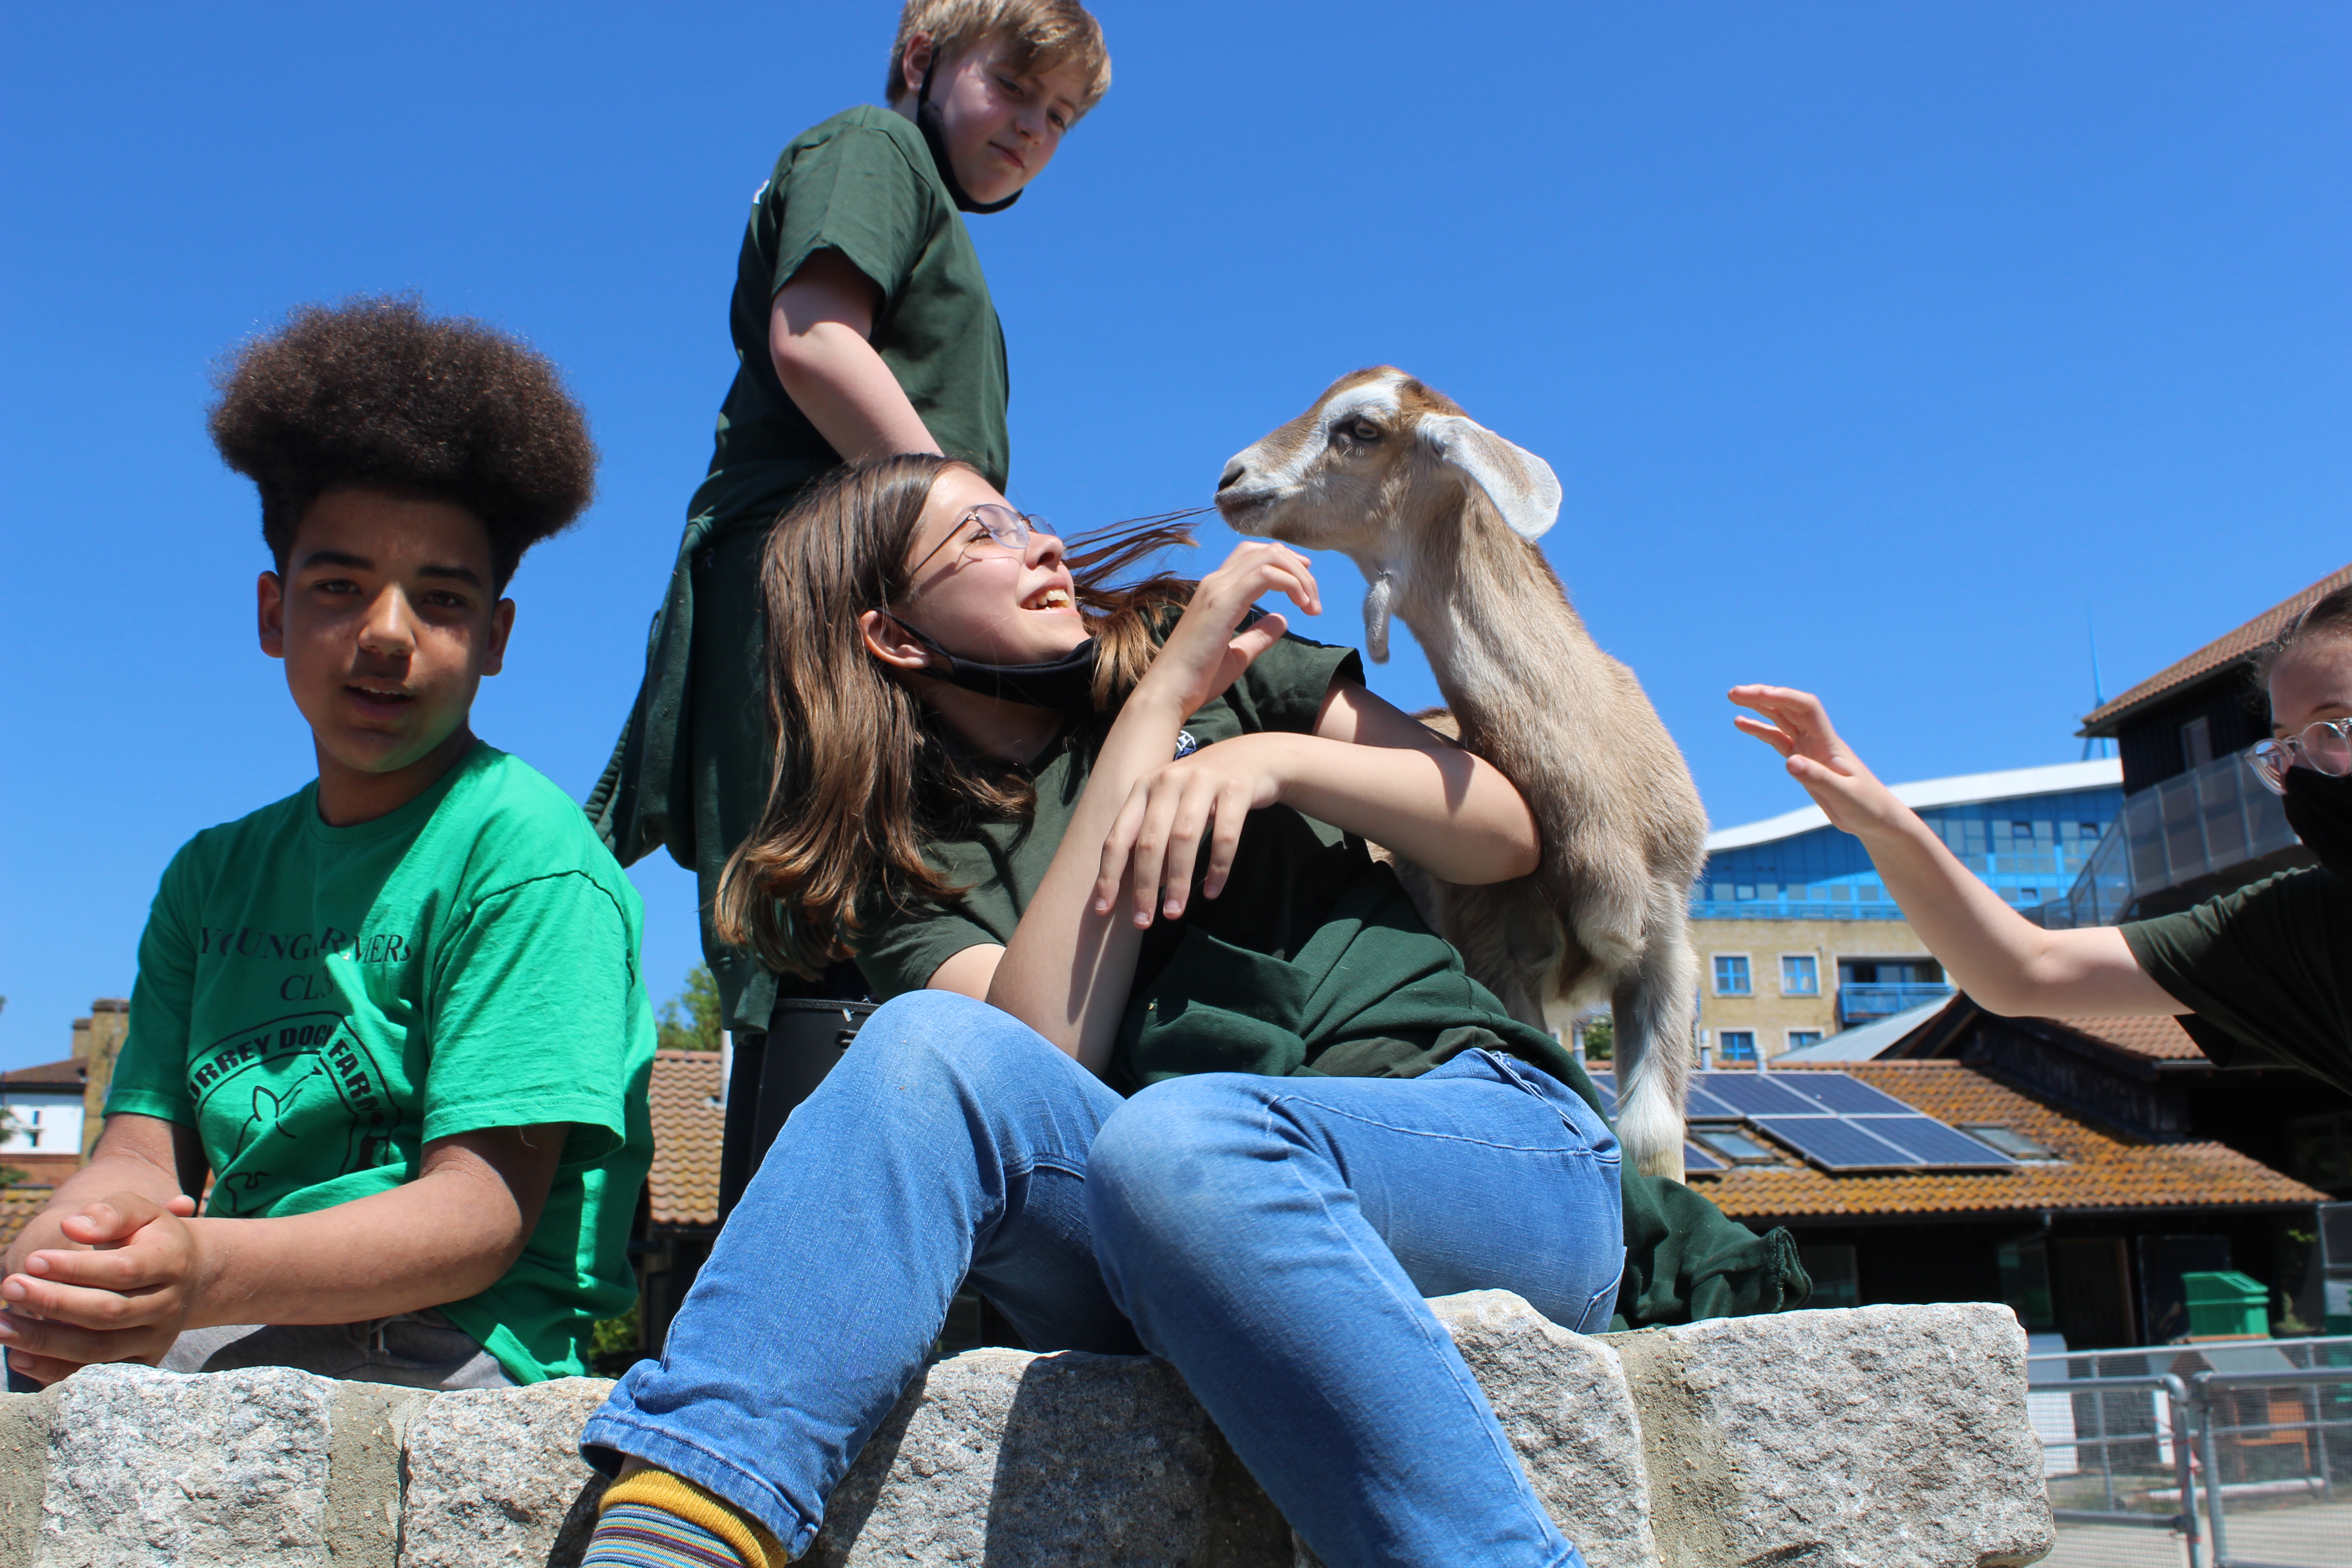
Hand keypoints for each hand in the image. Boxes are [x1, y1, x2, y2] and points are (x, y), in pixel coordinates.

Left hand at [0, 1191, 204, 1384]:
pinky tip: (18, 1355)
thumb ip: (111, 1212)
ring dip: (43, 1340)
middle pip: (108, 1312)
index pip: (123, 1270)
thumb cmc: (150, 1238)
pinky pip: (94, 1375)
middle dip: (53, 1302)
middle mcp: (169, 1305)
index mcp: (172, 1262)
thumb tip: (72, 1226)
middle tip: (9, 1286)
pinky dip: (53, 1370)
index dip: (76, 1268)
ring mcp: (155, 1339)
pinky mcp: (140, 1364)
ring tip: (0, 1325)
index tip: (33, 1259)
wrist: (188, 1276)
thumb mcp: (140, 1213)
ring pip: (97, 1350)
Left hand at [1094, 733, 1292, 926]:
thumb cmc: (1202, 790)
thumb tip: (1141, 889)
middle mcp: (1168, 781)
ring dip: (1178, 881)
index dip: (1108, 875)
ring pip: (1184, 839)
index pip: (1118, 837)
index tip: (1103, 910)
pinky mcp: (1235, 788)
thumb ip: (1151, 836)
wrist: (1253, 757)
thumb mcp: (1169, 804)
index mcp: (1143, 788)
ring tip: (1174, 913)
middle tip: (1144, 922)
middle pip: (1149, 842)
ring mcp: (1202, 781)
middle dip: (1144, 886)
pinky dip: (1218, 867)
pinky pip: (1225, 835)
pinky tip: (1213, 892)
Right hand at [1132, 541, 1319, 721]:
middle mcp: (1215, 583)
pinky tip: (1302, 605)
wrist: (1169, 692)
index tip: (1306, 584)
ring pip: (1268, 557)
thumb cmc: (1197, 679)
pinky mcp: (1222, 602)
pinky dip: (1291, 584)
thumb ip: (1258, 635)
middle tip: (1314, 599)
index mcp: (1216, 592)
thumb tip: (1282, 619)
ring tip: (1312, 605)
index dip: (1285, 563)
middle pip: (1264, 550)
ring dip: (1299, 577)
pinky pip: (1266, 575)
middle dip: (1297, 568)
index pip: (1253, 556)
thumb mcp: (1237, 655)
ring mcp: (1217, 589)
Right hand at [1728, 684, 1908, 837]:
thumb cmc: (1865, 805)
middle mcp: (1817, 740)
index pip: (1806, 708)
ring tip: (1734, 698)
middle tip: (1734, 693)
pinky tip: (1741, 723)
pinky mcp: (1802, 762)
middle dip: (1763, 696)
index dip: (1784, 697)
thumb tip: (1790, 762)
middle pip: (1789, 707)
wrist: (1874, 818)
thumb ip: (1817, 778)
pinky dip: (1760, 730)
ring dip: (1759, 707)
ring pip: (1781, 719)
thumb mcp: (1843, 794)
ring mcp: (1808, 749)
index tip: (1760, 694)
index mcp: (1828, 742)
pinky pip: (1777, 739)